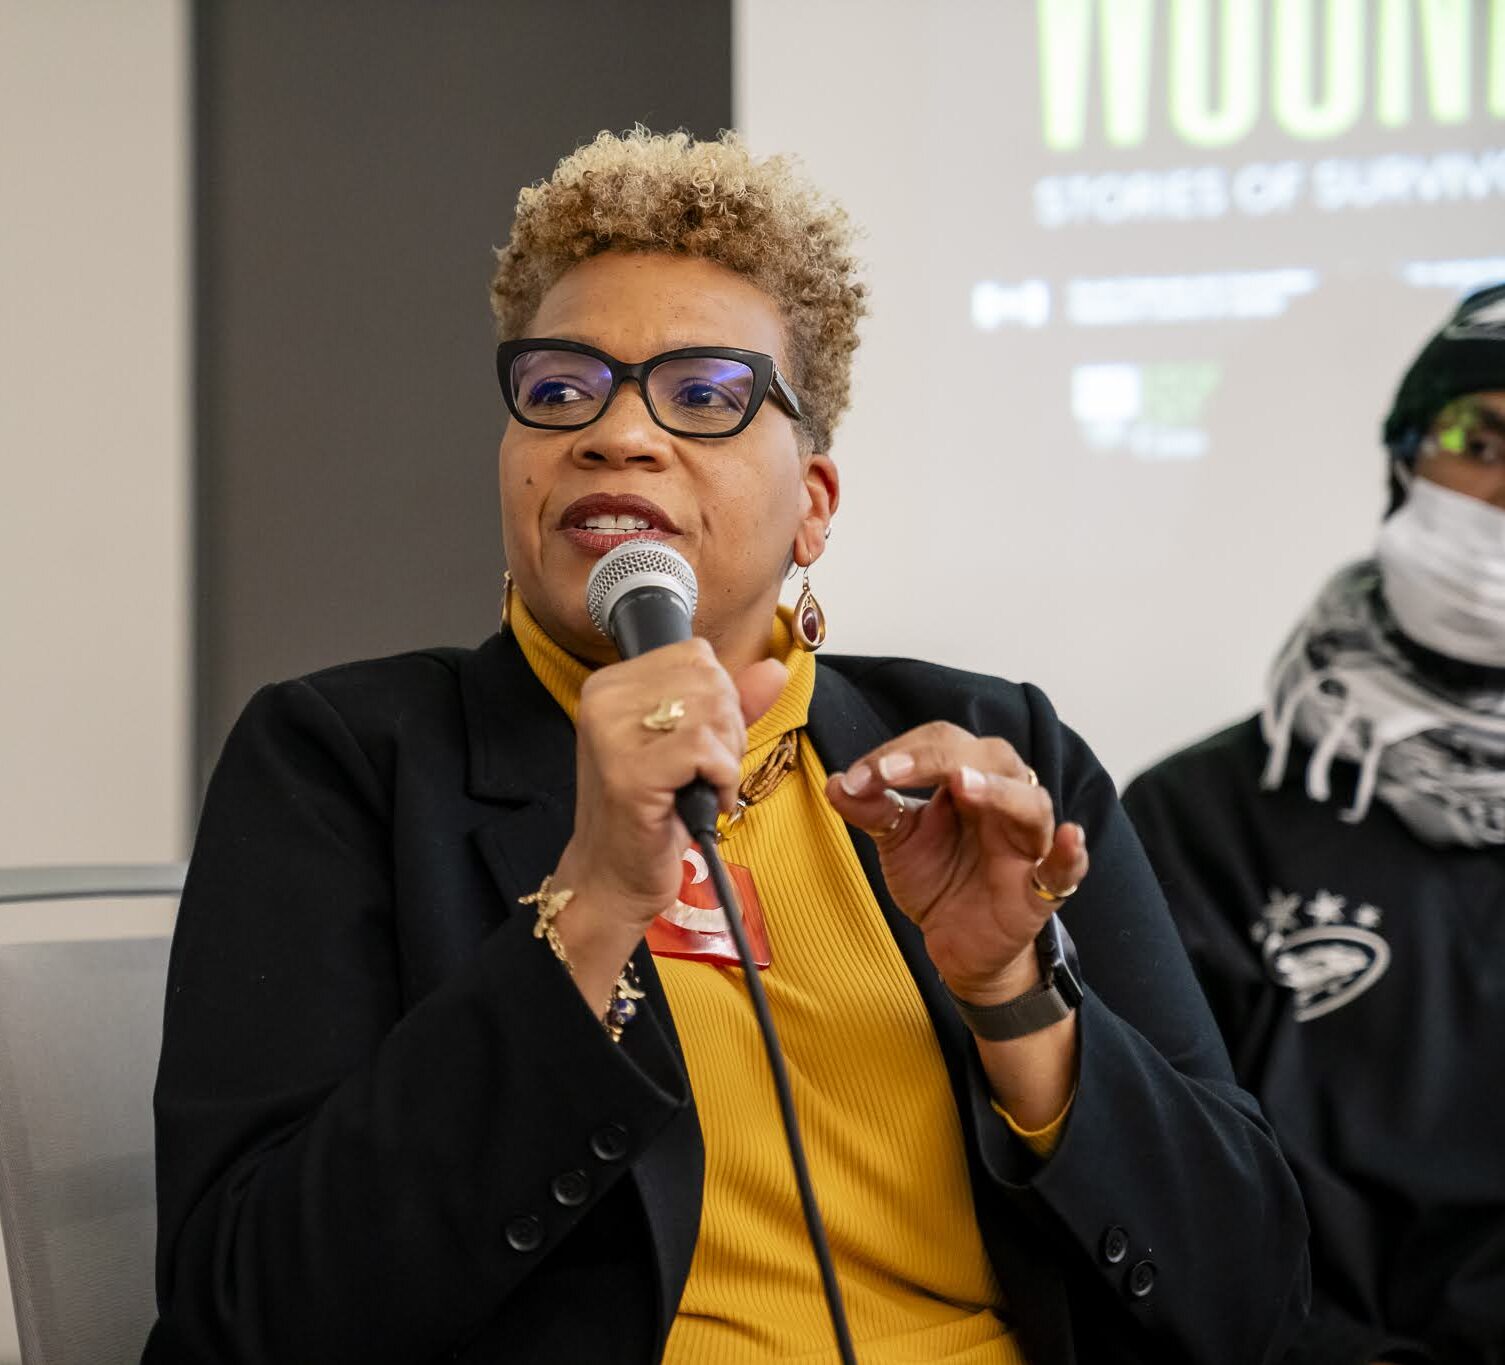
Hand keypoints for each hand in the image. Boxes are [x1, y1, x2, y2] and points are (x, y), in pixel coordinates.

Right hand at [554, 639, 785, 933]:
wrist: (614, 878)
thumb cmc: (654, 814)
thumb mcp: (696, 748)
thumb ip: (734, 705)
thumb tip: (775, 669)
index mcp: (612, 684)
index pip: (697, 656)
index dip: (720, 701)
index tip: (702, 745)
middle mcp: (605, 699)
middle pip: (711, 681)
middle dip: (728, 730)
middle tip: (704, 774)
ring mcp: (613, 733)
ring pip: (713, 712)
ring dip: (726, 758)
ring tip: (702, 788)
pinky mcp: (631, 771)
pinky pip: (707, 749)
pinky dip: (723, 780)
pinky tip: (706, 803)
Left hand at [825, 723, 1087, 1003]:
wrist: (955, 943)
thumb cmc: (936, 877)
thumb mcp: (896, 840)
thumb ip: (869, 810)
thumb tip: (837, 783)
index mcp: (967, 779)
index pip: (942, 744)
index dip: (900, 753)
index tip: (858, 776)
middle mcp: (1003, 800)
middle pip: (988, 755)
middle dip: (937, 758)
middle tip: (890, 772)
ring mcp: (1026, 842)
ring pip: (1029, 801)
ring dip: (996, 790)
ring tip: (963, 784)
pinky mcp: (1041, 889)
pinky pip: (1065, 867)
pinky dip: (1070, 852)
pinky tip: (1068, 837)